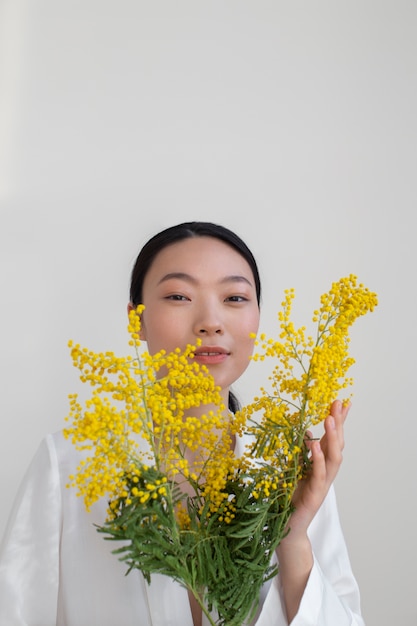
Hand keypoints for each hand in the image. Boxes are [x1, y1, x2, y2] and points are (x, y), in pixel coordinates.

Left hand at [286, 399, 349, 539]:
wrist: (287, 528)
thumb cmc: (291, 498)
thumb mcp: (295, 469)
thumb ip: (301, 452)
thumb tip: (306, 433)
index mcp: (322, 465)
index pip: (334, 439)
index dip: (339, 422)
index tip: (343, 402)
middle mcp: (326, 473)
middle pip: (338, 445)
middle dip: (339, 424)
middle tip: (337, 403)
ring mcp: (323, 484)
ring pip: (334, 458)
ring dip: (332, 438)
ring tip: (330, 419)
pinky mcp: (314, 495)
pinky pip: (318, 474)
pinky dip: (318, 459)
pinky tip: (315, 446)